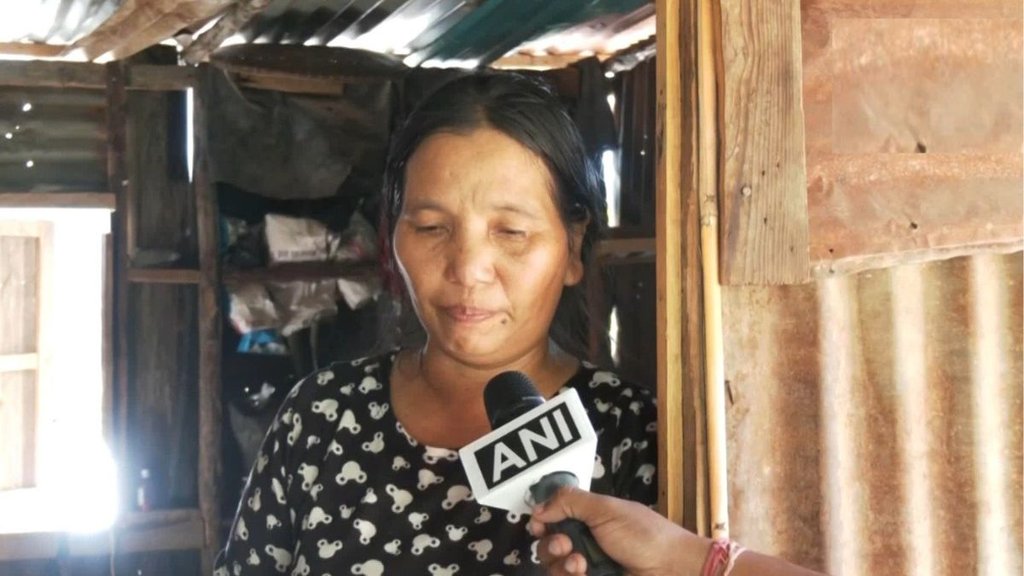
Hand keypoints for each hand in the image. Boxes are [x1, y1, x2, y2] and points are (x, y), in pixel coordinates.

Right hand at [527, 487, 706, 575]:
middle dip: (550, 546)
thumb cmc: (643, 535)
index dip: (542, 523)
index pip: (553, 521)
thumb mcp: (606, 509)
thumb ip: (570, 502)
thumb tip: (538, 508)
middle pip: (548, 548)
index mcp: (588, 520)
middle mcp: (585, 545)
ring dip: (560, 565)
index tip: (539, 525)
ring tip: (579, 564)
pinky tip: (583, 574)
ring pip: (554, 569)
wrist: (671, 568)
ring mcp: (589, 569)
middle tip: (565, 545)